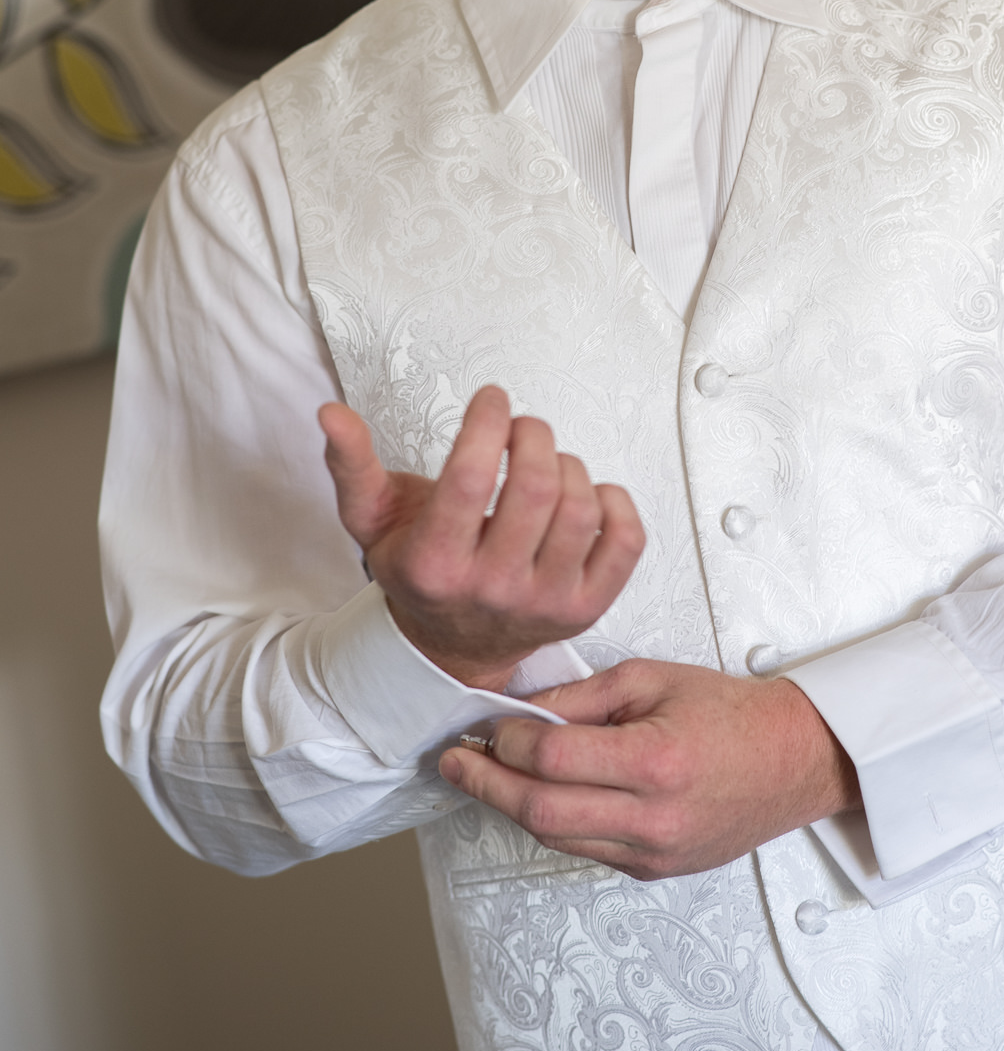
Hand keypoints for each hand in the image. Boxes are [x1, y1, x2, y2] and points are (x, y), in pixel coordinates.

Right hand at [320, 386, 644, 691]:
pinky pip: (625, 540)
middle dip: (533, 434)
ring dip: (568, 464)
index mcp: (436, 565)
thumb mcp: (372, 522)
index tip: (492, 398)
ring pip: (581, 508)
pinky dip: (614, 501)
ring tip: (545, 463)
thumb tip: (331, 412)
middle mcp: (493, 589)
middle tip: (521, 426)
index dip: (486, 423)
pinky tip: (585, 493)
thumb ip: (352, 464)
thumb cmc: (418, 572)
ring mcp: (547, 602)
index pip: (469, 477)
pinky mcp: (588, 607)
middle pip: (537, 488)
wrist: (452, 651)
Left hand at [438, 658, 859, 879]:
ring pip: (556, 839)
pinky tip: (537, 797)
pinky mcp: (654, 870)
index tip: (486, 725)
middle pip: (541, 812)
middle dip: (486, 785)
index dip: (507, 743)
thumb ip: (582, 697)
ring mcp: (653, 853)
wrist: (793, 760)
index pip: (552, 761)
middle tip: (454, 763)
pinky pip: (586, 850)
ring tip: (483, 778)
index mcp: (655, 762)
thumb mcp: (653, 679)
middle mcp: (653, 818)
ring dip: (512, 808)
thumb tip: (521, 711)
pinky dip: (554, 823)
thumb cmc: (731, 713)